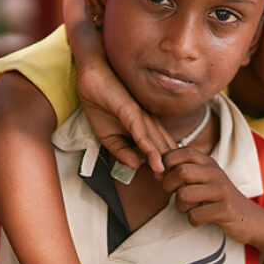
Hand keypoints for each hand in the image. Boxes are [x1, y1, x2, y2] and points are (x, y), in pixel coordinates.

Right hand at [76, 34, 175, 172]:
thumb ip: (121, 151)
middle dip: (167, 166)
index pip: (158, 148)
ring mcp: (141, 116)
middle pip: (162, 147)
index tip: (166, 182)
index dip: (162, 165)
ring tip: (167, 178)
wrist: (90, 79)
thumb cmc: (99, 103)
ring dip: (162, 160)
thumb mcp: (107, 136)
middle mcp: (147, 122)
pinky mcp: (132, 111)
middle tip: (173, 185)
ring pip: (155, 142)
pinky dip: (149, 147)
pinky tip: (155, 160)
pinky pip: (142, 132)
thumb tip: (135, 166)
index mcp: (144, 127)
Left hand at [161, 147, 262, 244]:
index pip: (183, 152)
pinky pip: (195, 215)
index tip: (164, 175)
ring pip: (184, 195)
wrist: (250, 219)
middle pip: (181, 172)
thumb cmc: (220, 199)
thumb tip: (156, 169)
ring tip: (188, 208)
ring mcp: (222, 191)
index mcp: (209, 163)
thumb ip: (184, 171)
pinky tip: (201, 219)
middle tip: (172, 193)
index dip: (167, 162)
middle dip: (168, 185)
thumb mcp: (205, 179)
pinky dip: (193, 220)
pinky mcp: (225, 209)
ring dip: (180, 206)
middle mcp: (216, 173)